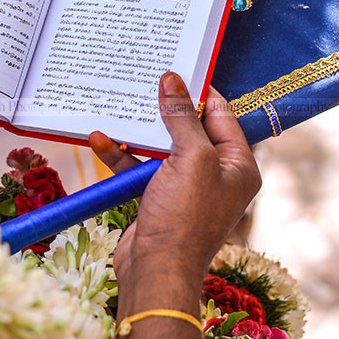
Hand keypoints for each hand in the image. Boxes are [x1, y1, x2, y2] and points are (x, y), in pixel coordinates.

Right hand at [89, 73, 260, 281]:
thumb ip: (182, 118)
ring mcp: (185, 187)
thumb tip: (173, 81)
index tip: (176, 68)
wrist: (156, 270)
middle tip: (143, 81)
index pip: (221, 115)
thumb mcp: (190, 159)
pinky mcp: (158, 197)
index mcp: (237, 165)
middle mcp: (214, 174)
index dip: (199, 91)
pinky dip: (121, 155)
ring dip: (136, 132)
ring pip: (160, 147)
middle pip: (188, 128)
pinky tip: (100, 140)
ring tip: (116, 109)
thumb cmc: (185, 219)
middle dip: (162, 109)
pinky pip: (140, 167)